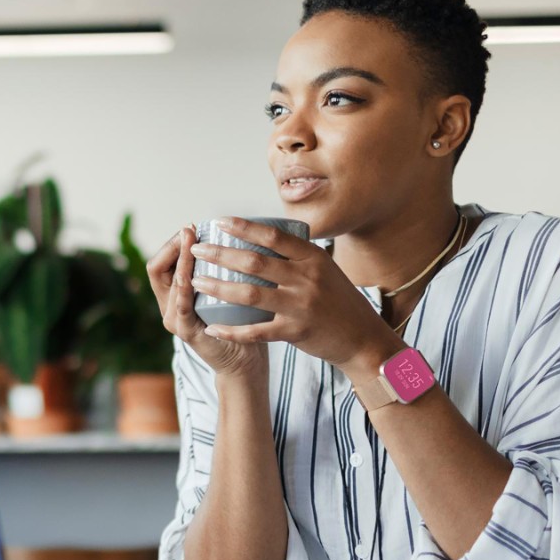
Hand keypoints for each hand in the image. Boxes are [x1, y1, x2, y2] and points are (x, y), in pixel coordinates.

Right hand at [146, 225, 267, 378]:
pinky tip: (189, 274)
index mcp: (174, 295)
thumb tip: (235, 234)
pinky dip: (183, 287)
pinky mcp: (186, 333)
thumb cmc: (239, 323)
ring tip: (190, 242)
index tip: (191, 227)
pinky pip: (181, 306)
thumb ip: (220, 270)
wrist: (243, 361)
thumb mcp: (225, 291)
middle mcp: (168, 307)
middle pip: (157, 268)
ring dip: (180, 260)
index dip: (172, 243)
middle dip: (173, 246)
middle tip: (190, 230)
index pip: (161, 262)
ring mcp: (174, 320)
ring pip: (169, 283)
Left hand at [185, 217, 402, 372]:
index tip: (220, 222)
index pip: (273, 237)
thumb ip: (298, 256)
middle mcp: (306, 278)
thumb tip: (264, 236)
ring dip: (219, 287)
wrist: (362, 338)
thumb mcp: (324, 269)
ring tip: (196, 282)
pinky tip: (213, 328)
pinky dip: (232, 330)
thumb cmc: (339, 301)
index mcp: (313, 258)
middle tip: (197, 250)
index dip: (244, 227)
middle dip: (221, 254)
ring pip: (250, 293)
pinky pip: (256, 331)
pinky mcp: (296, 331)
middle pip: (255, 262)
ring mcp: (301, 305)